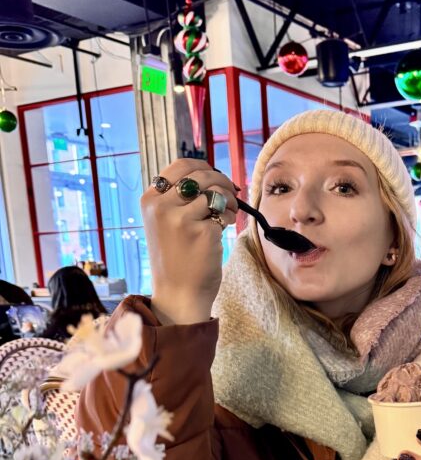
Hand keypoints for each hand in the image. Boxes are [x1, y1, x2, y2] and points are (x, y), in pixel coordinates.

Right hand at [141, 160, 238, 324]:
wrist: (178, 293)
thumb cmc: (175, 258)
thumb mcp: (163, 222)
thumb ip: (177, 198)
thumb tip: (208, 173)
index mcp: (150, 200)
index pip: (181, 165)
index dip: (203, 168)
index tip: (214, 179)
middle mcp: (162, 206)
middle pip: (202, 175)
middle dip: (222, 182)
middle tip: (230, 194)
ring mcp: (182, 219)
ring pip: (216, 191)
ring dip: (229, 200)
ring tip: (227, 213)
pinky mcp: (203, 232)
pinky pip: (225, 212)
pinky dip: (230, 218)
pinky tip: (225, 229)